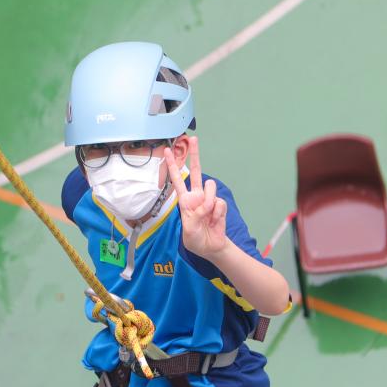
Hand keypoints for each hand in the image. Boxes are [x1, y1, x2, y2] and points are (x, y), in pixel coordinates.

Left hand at [165, 136, 227, 258]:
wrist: (211, 247)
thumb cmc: (195, 239)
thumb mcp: (189, 231)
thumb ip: (195, 216)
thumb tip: (206, 204)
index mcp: (185, 201)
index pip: (177, 180)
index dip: (172, 165)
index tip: (167, 151)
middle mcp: (197, 196)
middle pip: (196, 171)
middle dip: (195, 154)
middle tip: (194, 139)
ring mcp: (209, 199)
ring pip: (210, 188)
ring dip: (208, 203)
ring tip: (207, 217)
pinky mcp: (219, 205)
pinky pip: (219, 202)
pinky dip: (217, 213)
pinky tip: (214, 220)